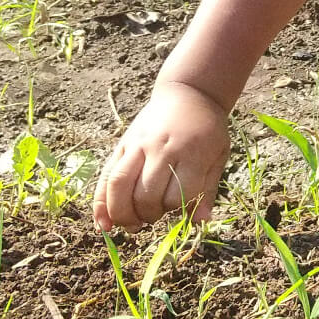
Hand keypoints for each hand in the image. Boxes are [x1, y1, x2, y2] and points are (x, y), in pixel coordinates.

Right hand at [92, 82, 231, 232]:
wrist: (189, 93)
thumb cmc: (208, 129)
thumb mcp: (218, 156)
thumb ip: (207, 189)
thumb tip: (200, 222)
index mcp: (190, 153)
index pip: (178, 196)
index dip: (177, 211)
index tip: (180, 210)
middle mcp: (160, 149)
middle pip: (146, 195)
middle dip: (149, 216)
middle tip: (155, 217)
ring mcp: (137, 146)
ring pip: (120, 186)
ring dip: (123, 214)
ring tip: (132, 225)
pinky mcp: (122, 145)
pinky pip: (105, 177)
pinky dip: (100, 204)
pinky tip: (104, 224)